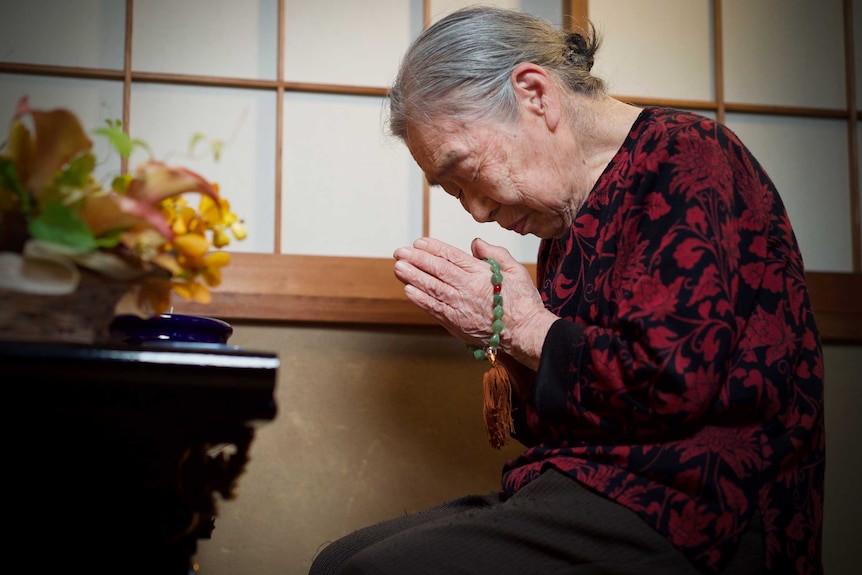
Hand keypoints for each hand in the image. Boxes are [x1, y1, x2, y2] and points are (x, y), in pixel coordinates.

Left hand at [393, 237, 556, 369]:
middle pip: (437, 270)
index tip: (418, 242)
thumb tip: (476, 243)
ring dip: (413, 277)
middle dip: (416, 260)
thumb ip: (495, 253)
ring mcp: (460, 307)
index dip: (433, 248)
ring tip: (398, 267)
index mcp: (481, 274)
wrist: (525, 333)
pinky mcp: (456, 323)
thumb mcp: (516, 270)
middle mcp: (468, 289)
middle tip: (400, 252)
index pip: (452, 256)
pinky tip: (408, 290)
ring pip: (432, 288)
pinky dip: (420, 299)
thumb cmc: (523, 303)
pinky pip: (434, 309)